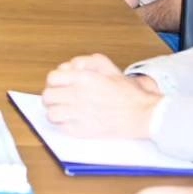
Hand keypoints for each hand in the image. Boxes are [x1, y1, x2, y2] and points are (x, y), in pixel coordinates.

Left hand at [42, 53, 162, 138]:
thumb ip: (87, 62)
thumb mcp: (110, 69)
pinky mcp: (83, 130)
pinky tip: (72, 122)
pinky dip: (63, 125)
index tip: (59, 86)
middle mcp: (78, 95)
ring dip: (55, 112)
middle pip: (48, 96)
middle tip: (59, 99)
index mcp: (84, 79)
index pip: (52, 78)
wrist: (144, 115)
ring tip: (64, 112)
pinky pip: (62, 127)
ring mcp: (79, 114)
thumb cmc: (129, 93)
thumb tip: (70, 67)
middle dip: (53, 97)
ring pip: (51, 114)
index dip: (54, 82)